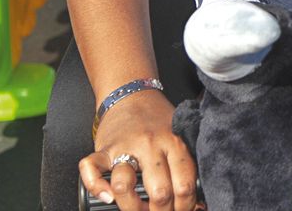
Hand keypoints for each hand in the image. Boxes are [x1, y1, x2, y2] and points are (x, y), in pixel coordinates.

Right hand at [80, 92, 198, 210]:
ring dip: (132, 208)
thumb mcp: (179, 134)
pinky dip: (97, 187)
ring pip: (124, 185)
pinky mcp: (103, 148)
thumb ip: (186, 163)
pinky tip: (108, 197)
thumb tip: (199, 200)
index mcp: (173, 142)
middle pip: (159, 192)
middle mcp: (150, 145)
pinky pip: (92, 170)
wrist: (132, 93)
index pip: (184, 185)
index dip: (186, 206)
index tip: (184, 210)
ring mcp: (124, 146)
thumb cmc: (158, 119)